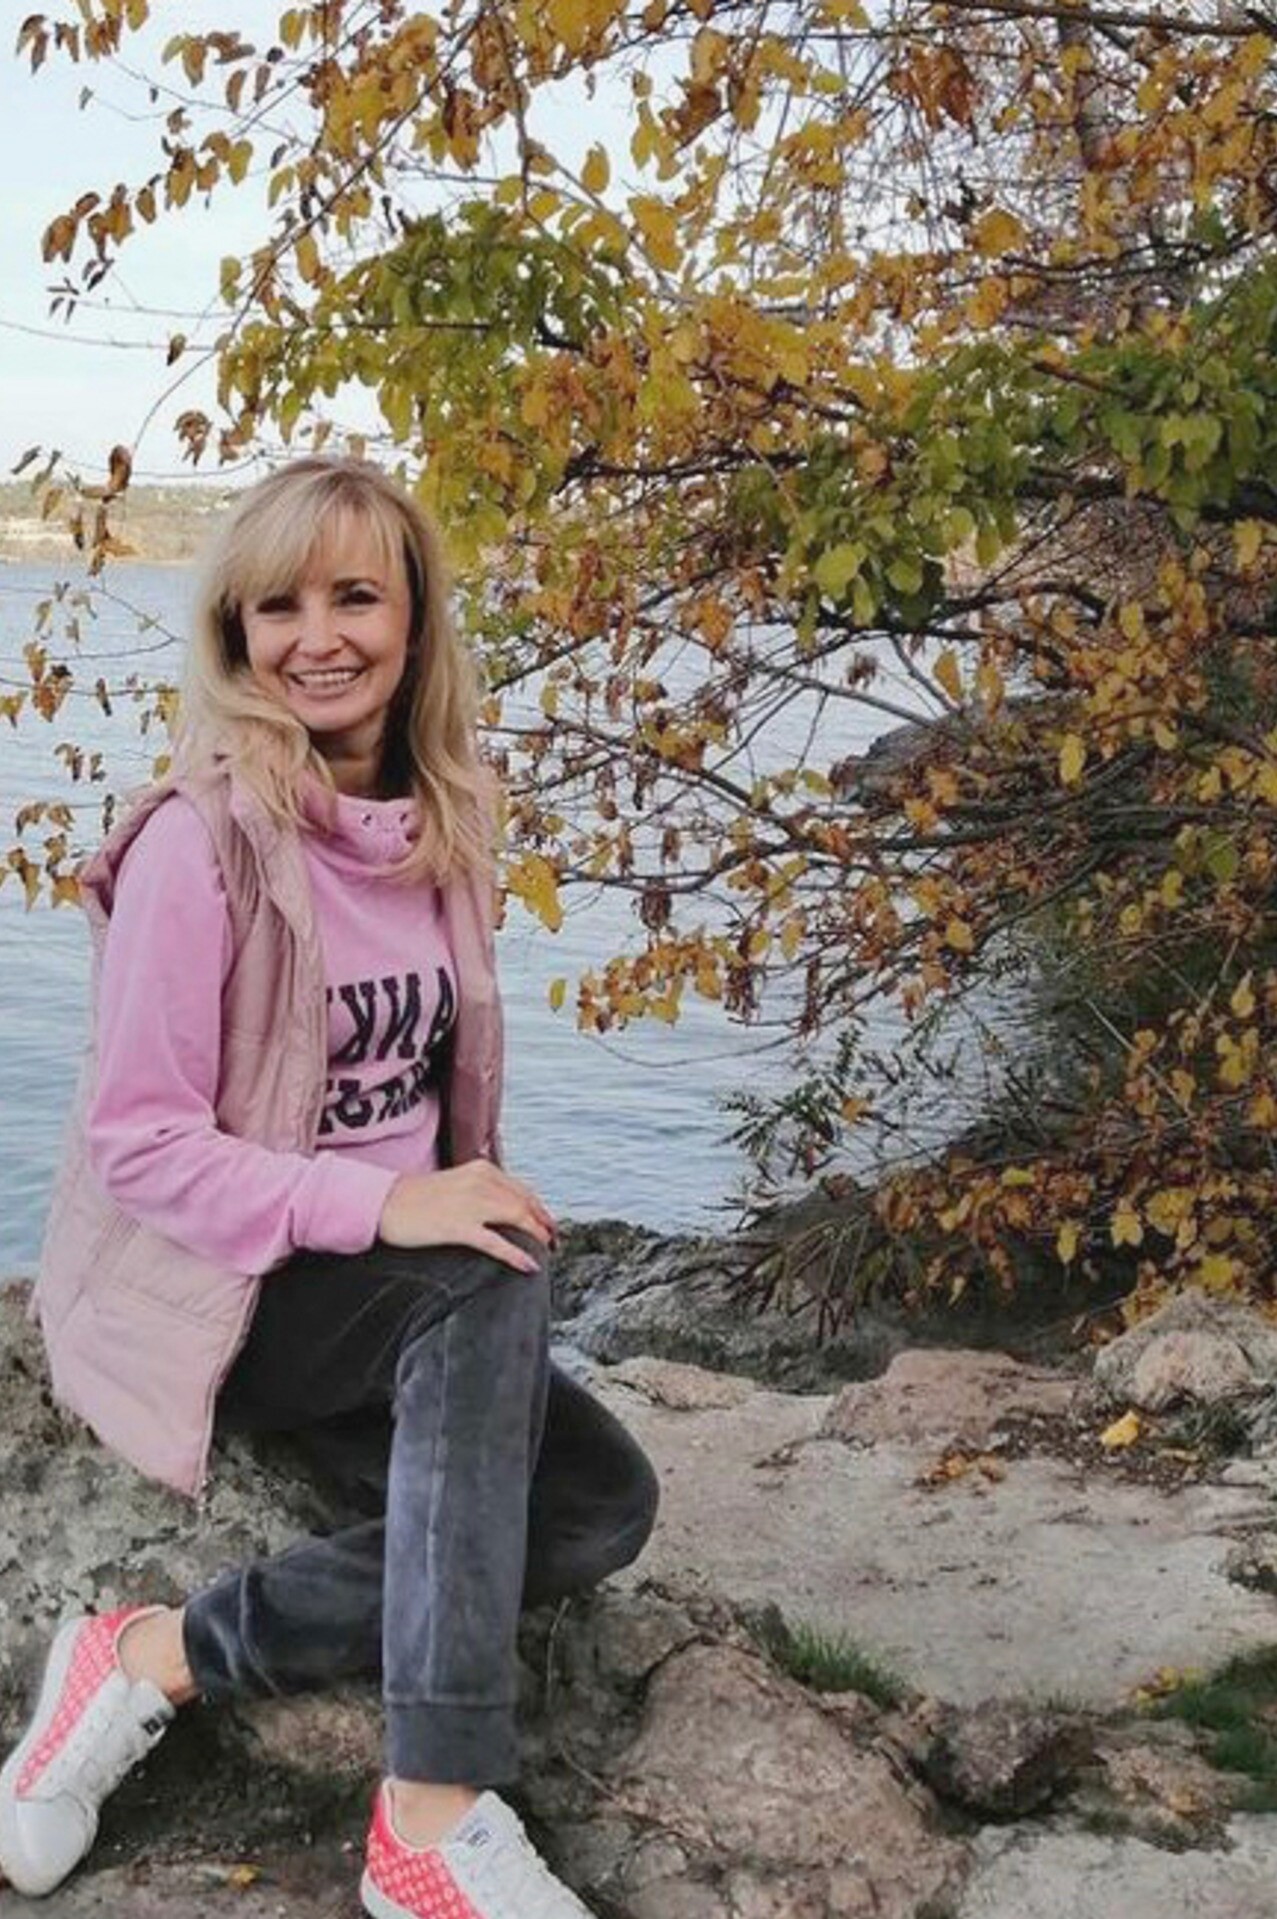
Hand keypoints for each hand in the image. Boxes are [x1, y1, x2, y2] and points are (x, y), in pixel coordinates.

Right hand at [379, 1160, 556, 1271]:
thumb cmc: (417, 1197)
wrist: (385, 1202)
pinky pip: (496, 1242)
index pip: (523, 1191)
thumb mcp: (456, 1183)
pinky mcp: (458, 1227)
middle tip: (554, 1243)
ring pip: (517, 1219)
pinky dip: (516, 1254)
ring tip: (547, 1252)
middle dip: (544, 1225)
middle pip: (525, 1205)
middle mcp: (481, 1183)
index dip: (540, 1210)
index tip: (549, 1225)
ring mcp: (471, 1204)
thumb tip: (505, 1209)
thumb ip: (482, 1190)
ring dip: (537, 1237)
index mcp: (483, 1170)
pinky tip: (529, 1265)